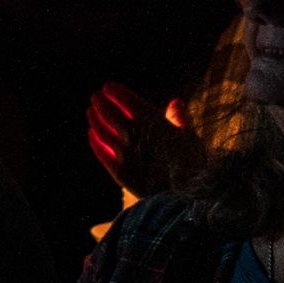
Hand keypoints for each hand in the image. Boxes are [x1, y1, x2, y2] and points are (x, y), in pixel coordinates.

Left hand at [85, 83, 199, 198]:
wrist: (186, 196)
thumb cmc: (193, 165)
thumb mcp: (190, 137)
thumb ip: (179, 118)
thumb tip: (176, 102)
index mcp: (152, 122)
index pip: (128, 101)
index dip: (117, 92)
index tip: (108, 86)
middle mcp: (134, 135)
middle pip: (110, 114)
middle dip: (101, 103)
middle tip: (95, 96)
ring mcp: (124, 153)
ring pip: (101, 130)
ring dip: (94, 119)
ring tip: (90, 111)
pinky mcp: (119, 171)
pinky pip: (101, 152)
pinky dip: (94, 141)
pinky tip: (91, 134)